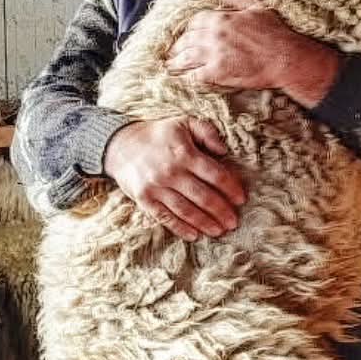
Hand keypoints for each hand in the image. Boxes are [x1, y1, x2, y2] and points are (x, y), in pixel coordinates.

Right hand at [103, 115, 246, 240]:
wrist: (119, 144)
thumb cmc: (158, 135)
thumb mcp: (183, 123)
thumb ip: (206, 131)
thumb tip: (223, 149)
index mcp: (184, 153)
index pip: (214, 174)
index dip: (230, 188)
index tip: (241, 199)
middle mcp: (171, 171)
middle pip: (203, 196)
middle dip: (221, 211)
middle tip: (234, 222)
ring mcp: (156, 187)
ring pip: (186, 210)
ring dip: (205, 223)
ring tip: (219, 231)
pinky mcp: (144, 199)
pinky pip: (165, 217)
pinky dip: (180, 228)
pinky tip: (195, 236)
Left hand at [167, 0, 342, 105]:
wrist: (285, 58)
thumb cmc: (275, 33)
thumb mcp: (257, 7)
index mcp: (220, 17)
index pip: (194, 22)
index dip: (188, 30)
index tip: (186, 36)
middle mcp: (212, 34)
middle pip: (186, 39)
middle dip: (178, 47)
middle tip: (173, 54)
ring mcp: (213, 54)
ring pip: (186, 57)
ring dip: (177, 63)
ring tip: (171, 67)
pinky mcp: (218, 72)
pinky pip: (195, 75)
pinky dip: (187, 78)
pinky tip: (184, 80)